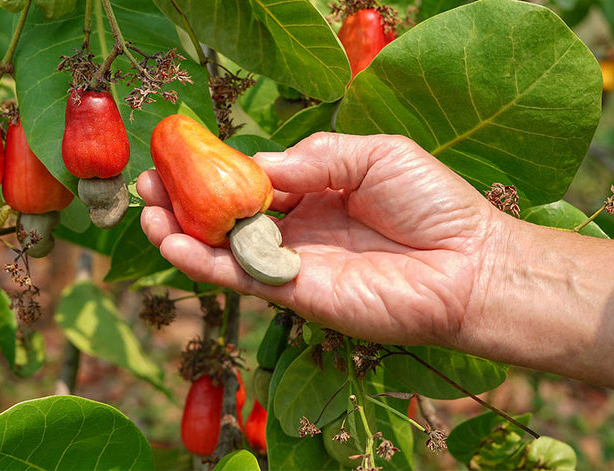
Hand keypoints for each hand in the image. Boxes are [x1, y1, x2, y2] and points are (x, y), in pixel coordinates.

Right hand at [139, 133, 500, 346]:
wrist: (468, 266)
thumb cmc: (431, 204)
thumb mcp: (373, 154)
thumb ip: (314, 156)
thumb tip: (256, 164)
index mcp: (313, 191)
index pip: (252, 179)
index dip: (215, 169)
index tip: (179, 154)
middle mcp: (296, 228)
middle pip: (226, 215)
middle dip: (184, 200)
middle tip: (147, 184)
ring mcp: (291, 263)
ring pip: (223, 250)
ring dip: (180, 233)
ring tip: (146, 213)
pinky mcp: (294, 294)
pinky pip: (240, 278)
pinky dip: (203, 264)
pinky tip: (172, 244)